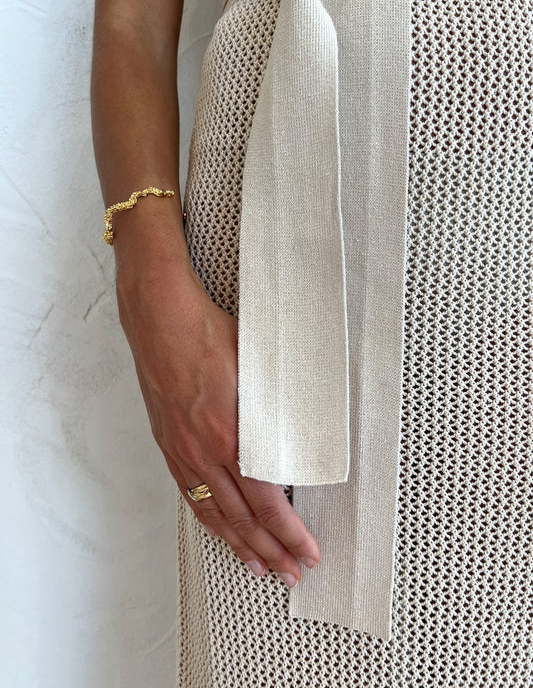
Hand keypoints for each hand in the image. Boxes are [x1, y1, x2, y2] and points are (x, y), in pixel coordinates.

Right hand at [116, 259, 320, 585]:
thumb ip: (276, 410)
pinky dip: (208, 521)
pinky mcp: (169, 444)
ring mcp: (183, 451)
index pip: (267, 502)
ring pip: (214, 514)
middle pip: (242, 518)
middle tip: (290, 572)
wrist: (162, 319)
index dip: (289, 534)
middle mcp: (205, 452)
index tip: (307, 552)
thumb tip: (302, 435)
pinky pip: (190, 495)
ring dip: (239, 545)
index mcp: (232, 435)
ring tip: (258, 567)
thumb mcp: (258, 370)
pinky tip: (218, 531)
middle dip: (270, 551)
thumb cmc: (208, 336)